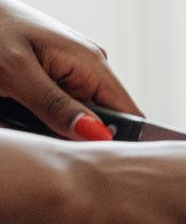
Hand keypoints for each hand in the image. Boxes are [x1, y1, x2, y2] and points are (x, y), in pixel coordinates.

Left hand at [0, 0, 140, 137]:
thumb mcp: (18, 73)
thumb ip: (57, 106)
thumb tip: (99, 136)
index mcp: (91, 63)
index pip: (130, 116)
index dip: (116, 142)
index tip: (88, 160)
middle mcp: (90, 68)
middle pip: (102, 122)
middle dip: (71, 136)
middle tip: (34, 131)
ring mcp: (73, 72)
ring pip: (77, 119)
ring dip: (50, 128)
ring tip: (18, 115)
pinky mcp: (56, 77)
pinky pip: (59, 108)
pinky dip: (39, 118)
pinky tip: (17, 109)